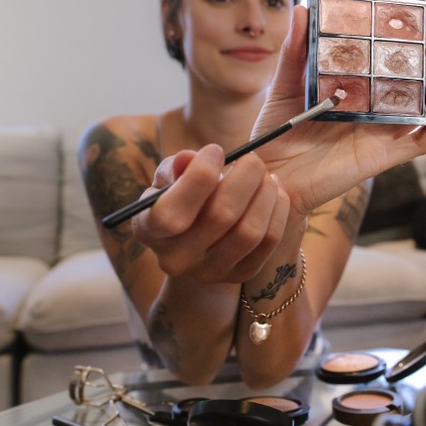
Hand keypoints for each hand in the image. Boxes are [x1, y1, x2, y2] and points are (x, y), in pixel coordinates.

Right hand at [129, 143, 291, 283]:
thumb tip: (189, 159)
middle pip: (219, 217)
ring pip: (248, 231)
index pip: (170, 214)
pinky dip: (277, 211)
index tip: (216, 150)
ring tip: (265, 174)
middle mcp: (174, 259)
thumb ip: (176, 167)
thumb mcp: (170, 178)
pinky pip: (268, 242)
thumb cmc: (181, 195)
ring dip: (264, 194)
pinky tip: (274, 192)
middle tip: (252, 158)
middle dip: (243, 177)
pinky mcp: (239, 275)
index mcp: (148, 230)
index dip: (198, 177)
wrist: (197, 237)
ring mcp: (208, 272)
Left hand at [252, 4, 425, 216]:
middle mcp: (373, 112)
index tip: (411, 14)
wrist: (269, 178)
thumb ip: (295, 52)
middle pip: (414, 81)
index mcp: (354, 93)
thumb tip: (302, 10)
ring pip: (425, 106)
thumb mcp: (285, 87)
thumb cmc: (277, 136)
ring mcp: (381, 134)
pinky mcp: (383, 156)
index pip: (387, 64)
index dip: (404, 41)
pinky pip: (422, 139)